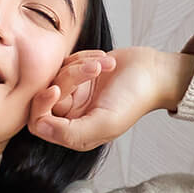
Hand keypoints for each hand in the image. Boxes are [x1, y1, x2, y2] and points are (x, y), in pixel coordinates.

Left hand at [27, 46, 171, 150]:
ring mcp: (75, 93)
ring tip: (105, 64)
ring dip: (82, 65)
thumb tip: (39, 127)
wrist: (154, 72)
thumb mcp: (105, 122)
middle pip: (47, 96)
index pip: (39, 123)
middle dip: (70, 78)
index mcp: (75, 134)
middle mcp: (71, 115)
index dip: (42, 106)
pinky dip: (85, 58)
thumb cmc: (134, 99)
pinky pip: (67, 61)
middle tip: (92, 70)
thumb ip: (71, 132)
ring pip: (57, 76)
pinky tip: (105, 61)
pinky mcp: (79, 73)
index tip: (57, 89)